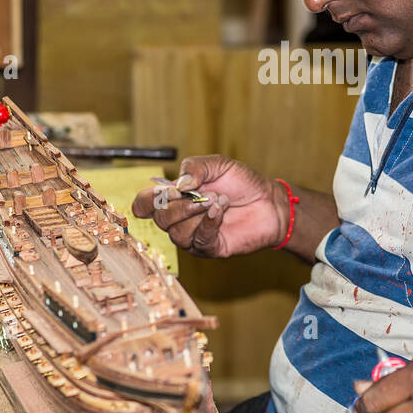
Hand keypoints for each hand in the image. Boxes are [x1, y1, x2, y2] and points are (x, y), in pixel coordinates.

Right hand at [131, 154, 284, 258]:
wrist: (269, 201)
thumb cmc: (242, 183)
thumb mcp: (218, 165)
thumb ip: (195, 167)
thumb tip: (178, 184)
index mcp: (174, 197)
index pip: (143, 204)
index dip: (147, 200)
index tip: (168, 191)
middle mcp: (179, 219)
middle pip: (159, 219)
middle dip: (179, 205)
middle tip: (203, 194)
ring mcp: (192, 235)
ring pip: (176, 233)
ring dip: (197, 213)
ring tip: (219, 201)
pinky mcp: (209, 248)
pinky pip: (198, 241)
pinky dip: (208, 224)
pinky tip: (220, 212)